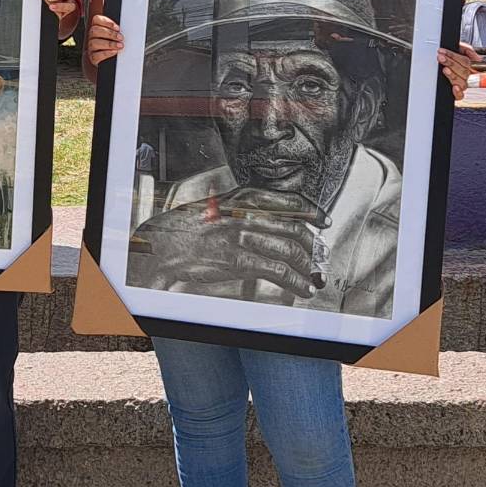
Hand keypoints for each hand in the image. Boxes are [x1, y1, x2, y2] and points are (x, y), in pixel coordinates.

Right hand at [86, 14, 123, 65]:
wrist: (110, 60)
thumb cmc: (114, 43)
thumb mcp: (116, 34)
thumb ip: (117, 30)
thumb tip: (127, 27)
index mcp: (97, 27)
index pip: (96, 19)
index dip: (106, 22)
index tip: (117, 27)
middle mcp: (92, 36)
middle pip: (94, 30)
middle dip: (109, 33)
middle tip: (121, 37)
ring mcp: (91, 47)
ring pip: (94, 43)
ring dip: (109, 44)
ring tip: (120, 46)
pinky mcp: (93, 57)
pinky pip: (96, 55)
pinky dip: (106, 53)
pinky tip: (114, 52)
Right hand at [129, 188, 326, 298]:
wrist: (162, 244)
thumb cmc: (186, 227)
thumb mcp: (218, 206)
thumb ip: (243, 209)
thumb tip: (270, 220)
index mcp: (242, 198)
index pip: (289, 201)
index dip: (312, 212)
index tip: (323, 220)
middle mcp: (246, 215)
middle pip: (294, 229)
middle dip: (314, 245)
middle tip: (320, 255)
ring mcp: (243, 238)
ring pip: (291, 251)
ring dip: (308, 268)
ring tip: (313, 277)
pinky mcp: (239, 261)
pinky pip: (278, 272)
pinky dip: (296, 282)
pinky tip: (302, 288)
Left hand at [438, 43, 479, 100]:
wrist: (430, 61)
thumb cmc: (443, 56)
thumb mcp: (455, 48)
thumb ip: (467, 49)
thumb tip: (477, 58)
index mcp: (465, 66)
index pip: (465, 62)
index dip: (454, 56)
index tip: (442, 51)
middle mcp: (463, 76)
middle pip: (464, 72)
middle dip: (451, 63)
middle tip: (440, 57)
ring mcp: (459, 84)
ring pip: (463, 83)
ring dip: (453, 75)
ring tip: (444, 69)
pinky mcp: (454, 93)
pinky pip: (460, 96)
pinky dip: (458, 92)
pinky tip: (454, 87)